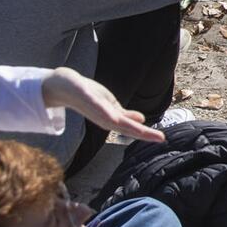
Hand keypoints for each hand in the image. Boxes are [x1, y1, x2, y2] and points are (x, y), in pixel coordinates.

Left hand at [41, 67, 163, 142]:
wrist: (63, 87)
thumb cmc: (88, 98)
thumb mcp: (110, 106)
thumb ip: (124, 114)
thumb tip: (142, 120)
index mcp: (110, 118)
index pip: (130, 128)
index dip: (146, 134)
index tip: (162, 139)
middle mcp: (103, 116)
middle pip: (125, 127)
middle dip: (141, 133)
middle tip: (160, 138)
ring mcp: (93, 107)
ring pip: (112, 118)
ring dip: (127, 124)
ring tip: (143, 128)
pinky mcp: (84, 95)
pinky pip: (95, 103)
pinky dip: (104, 109)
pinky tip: (114, 115)